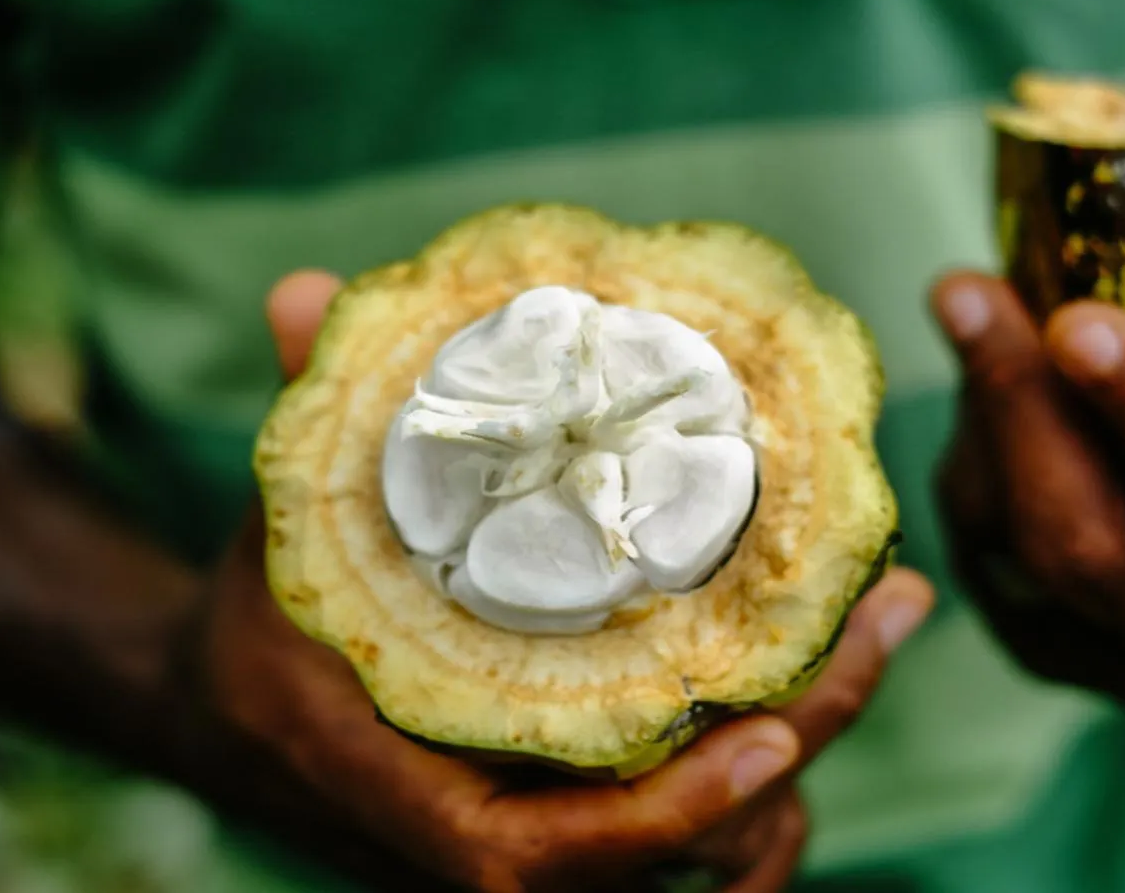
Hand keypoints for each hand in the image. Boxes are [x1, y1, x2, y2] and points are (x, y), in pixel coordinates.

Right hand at [186, 270, 936, 892]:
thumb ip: (306, 420)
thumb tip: (304, 288)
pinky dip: (762, 793)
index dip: (653, 818)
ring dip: (802, 759)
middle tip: (887, 616)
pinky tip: (817, 688)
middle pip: (661, 853)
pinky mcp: (564, 819)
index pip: (530, 853)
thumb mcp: (281, 519)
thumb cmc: (264, 622)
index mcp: (398, 783)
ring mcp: (529, 835)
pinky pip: (689, 846)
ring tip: (882, 625)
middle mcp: (476, 834)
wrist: (237, 715)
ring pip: (696, 857)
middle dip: (791, 751)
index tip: (762, 739)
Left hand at [931, 271, 1124, 708]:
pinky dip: (966, 462)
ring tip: (979, 308)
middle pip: (1091, 553)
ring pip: (1011, 552)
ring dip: (980, 420)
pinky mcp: (1055, 654)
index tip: (1076, 321)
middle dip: (1018, 408)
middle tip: (966, 289)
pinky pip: (976, 557)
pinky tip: (983, 389)